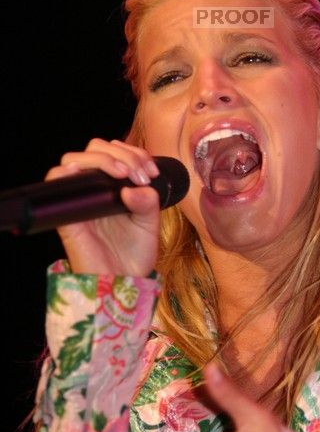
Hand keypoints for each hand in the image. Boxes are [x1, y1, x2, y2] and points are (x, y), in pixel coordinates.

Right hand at [44, 138, 159, 275]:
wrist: (124, 282)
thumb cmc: (135, 254)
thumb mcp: (150, 223)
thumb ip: (148, 202)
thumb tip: (132, 188)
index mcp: (114, 186)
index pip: (115, 151)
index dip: (133, 153)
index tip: (151, 172)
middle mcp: (94, 188)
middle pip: (95, 149)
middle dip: (122, 153)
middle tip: (140, 175)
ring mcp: (79, 199)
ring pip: (74, 159)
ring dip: (102, 159)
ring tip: (123, 174)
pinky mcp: (66, 214)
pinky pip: (55, 184)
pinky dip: (65, 172)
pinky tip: (86, 173)